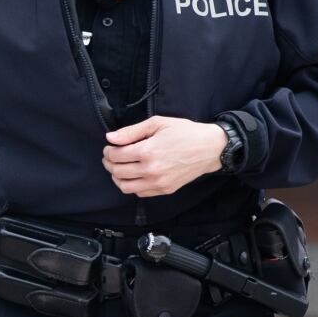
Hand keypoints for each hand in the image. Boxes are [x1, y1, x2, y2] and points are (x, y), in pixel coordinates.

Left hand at [102, 116, 226, 197]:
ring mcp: (158, 183)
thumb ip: (131, 132)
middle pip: (117, 172)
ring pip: (125, 186)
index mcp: (147, 151)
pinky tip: (133, 175)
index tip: (109, 147)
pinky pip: (139, 193)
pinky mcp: (165, 190)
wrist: (209, 148)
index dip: (108, 151)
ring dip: (117, 177)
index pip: (116, 156)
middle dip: (109, 163)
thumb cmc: (185, 132)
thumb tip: (110, 138)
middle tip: (110, 156)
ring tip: (118, 167)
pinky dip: (131, 185)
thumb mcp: (157, 123)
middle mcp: (151, 170)